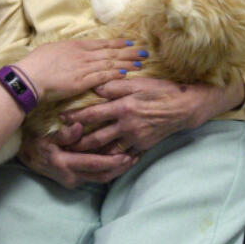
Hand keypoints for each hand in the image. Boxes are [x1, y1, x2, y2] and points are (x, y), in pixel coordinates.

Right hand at [14, 38, 131, 101]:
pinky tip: (125, 74)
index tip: (129, 43)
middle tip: (143, 52)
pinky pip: (103, 77)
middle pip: (111, 53)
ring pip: (110, 64)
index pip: (102, 44)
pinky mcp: (82, 81)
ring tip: (140, 63)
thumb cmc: (36, 63)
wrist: (30, 76)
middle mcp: (83, 54)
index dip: (117, 44)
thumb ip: (65, 50)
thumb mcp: (52, 49)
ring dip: (126, 63)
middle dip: (128, 53)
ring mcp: (84, 68)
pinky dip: (115, 74)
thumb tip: (70, 50)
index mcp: (76, 46)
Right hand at [19, 123, 137, 188]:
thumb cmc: (36, 140)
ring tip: (132, 159)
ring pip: (100, 179)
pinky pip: (95, 177)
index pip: (93, 164)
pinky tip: (120, 161)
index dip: (111, 161)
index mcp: (65, 163)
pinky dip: (109, 170)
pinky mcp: (75, 180)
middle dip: (120, 168)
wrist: (26, 156)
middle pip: (102, 176)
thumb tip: (78, 127)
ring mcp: (73, 181)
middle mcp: (71, 176)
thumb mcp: (47, 134)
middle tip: (135, 157)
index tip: (127, 155)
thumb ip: (64, 133)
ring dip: (117, 171)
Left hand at [61, 76, 244, 154]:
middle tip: (63, 145)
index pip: (92, 114)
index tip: (61, 119)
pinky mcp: (142, 146)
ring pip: (107, 150)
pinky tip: (101, 160)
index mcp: (122, 107)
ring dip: (91, 154)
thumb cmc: (160, 91)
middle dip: (78, 143)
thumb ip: (114, 86)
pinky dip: (111, 158)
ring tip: (77, 155)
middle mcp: (126, 125)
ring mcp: (134, 138)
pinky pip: (123, 155)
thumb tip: (95, 87)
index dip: (75, 118)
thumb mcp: (137, 83)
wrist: (183, 108)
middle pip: (96, 138)